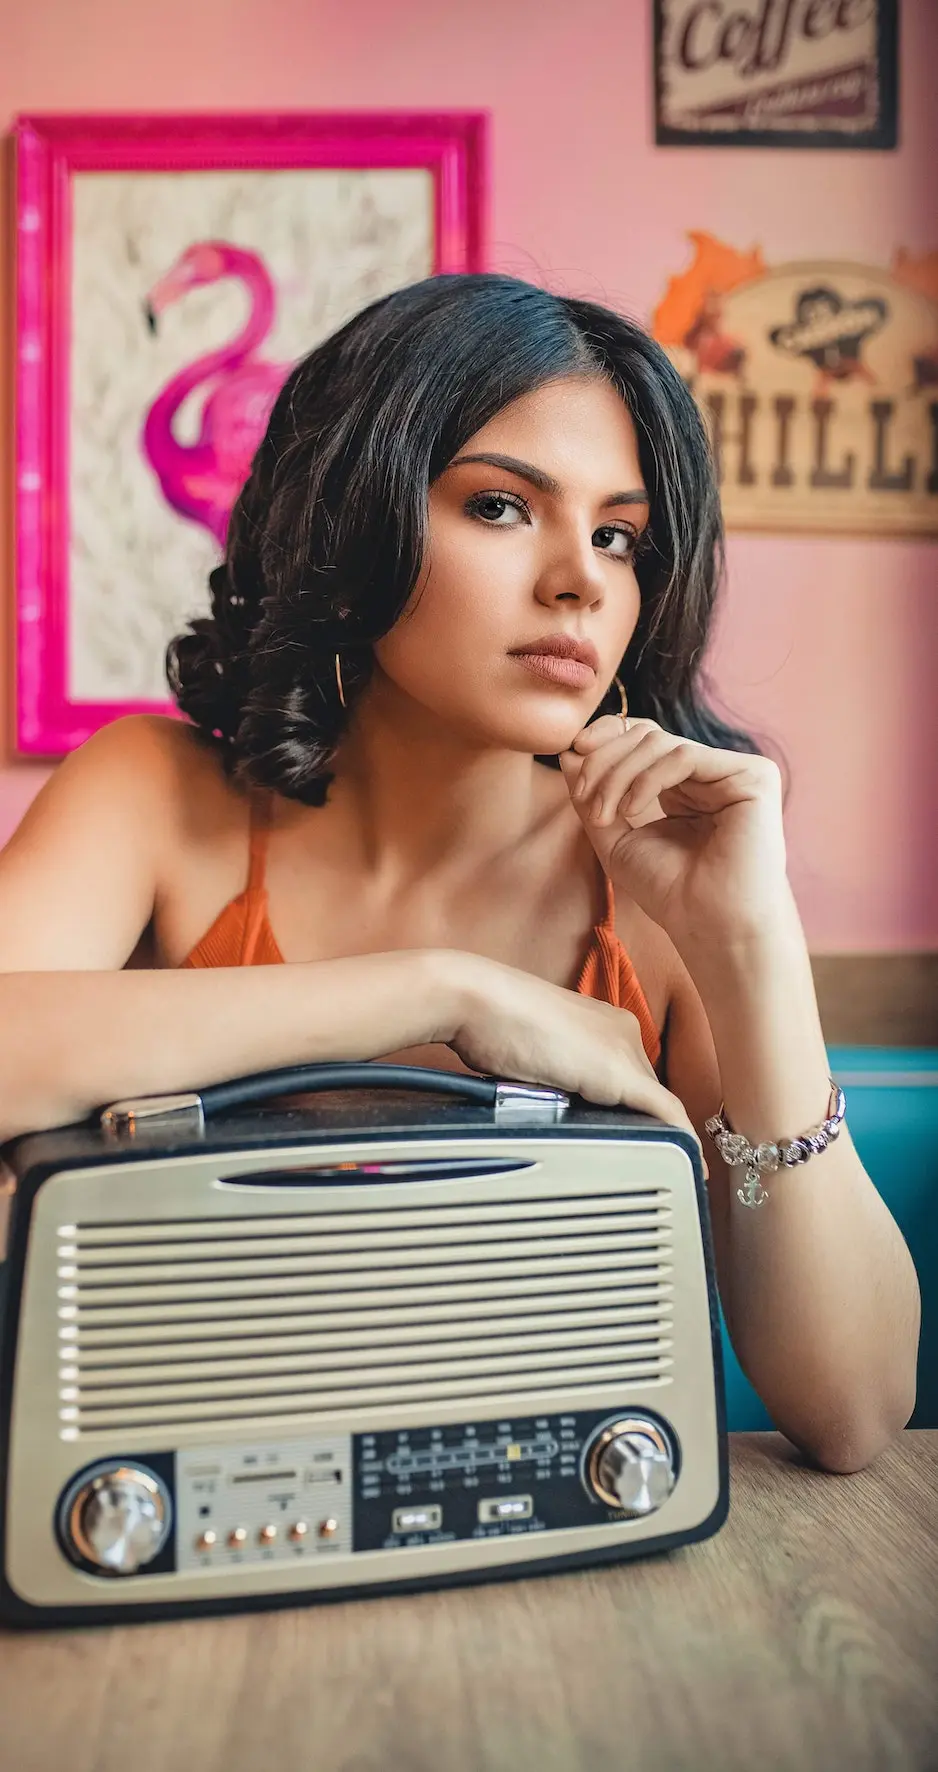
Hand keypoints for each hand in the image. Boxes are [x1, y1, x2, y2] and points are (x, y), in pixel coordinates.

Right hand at [441, 950, 705, 1166]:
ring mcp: (622, 1048)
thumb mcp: (528, 1056)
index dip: (634, 1110)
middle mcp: (621, 1031)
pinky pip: (665, 1111)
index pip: (629, 1075)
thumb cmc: (487, 1024)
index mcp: (602, 1022)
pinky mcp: (619, 1070)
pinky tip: (687, 1164)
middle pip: (645, 1092)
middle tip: (654, 1168)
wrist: (475, 1001)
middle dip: (648, 1129)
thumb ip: (552, 1078)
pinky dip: (678, 1139)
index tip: (636, 1139)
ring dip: (660, 1138)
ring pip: (657, 1104)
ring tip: (664, 1175)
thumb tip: (555, 1110)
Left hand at [558, 713, 787, 952]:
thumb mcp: (614, 838)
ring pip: (661, 743)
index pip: (644, 739)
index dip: (607, 737)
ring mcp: (735, 772)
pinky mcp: (754, 775)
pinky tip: (633, 810)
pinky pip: (684, 755)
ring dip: (619, 775)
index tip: (572, 752)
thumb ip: (593, 795)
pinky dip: (648, 778)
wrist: (709, 925)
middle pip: (647, 736)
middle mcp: (712, 775)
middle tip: (586, 798)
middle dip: (605, 762)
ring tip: (605, 817)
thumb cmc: (669, 892)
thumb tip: (567, 752)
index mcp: (686, 786)